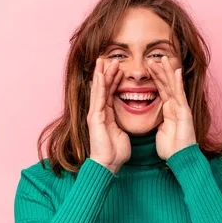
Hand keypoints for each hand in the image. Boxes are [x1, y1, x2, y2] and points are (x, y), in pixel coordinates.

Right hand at [87, 58, 129, 173]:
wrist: (108, 164)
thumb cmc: (116, 152)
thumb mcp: (122, 132)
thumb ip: (121, 123)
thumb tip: (126, 120)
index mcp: (106, 115)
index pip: (110, 93)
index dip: (113, 80)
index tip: (118, 69)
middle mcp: (99, 113)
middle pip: (102, 88)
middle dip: (106, 73)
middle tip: (110, 58)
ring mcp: (95, 114)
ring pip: (98, 90)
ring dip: (102, 74)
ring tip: (104, 60)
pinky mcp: (95, 118)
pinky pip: (98, 98)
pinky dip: (99, 86)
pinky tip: (100, 75)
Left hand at [146, 56, 196, 159]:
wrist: (180, 158)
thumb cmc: (171, 148)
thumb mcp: (160, 131)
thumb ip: (158, 121)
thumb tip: (153, 118)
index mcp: (169, 110)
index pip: (161, 90)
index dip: (155, 78)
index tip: (148, 68)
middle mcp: (176, 107)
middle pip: (167, 85)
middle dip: (160, 71)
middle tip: (152, 58)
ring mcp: (181, 108)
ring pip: (173, 86)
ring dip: (168, 72)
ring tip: (163, 58)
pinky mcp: (184, 112)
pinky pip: (180, 95)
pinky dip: (178, 83)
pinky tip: (175, 72)